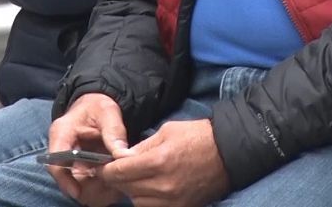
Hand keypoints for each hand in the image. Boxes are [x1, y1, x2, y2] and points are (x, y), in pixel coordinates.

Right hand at [47, 93, 131, 205]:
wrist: (97, 103)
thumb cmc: (99, 105)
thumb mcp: (108, 113)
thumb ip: (114, 132)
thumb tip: (123, 155)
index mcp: (62, 132)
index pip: (55, 162)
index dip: (64, 180)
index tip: (78, 193)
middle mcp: (61, 147)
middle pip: (65, 176)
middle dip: (83, 187)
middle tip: (106, 191)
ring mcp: (69, 157)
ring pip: (75, 181)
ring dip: (92, 188)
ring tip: (113, 187)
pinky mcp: (78, 163)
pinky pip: (85, 180)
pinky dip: (98, 185)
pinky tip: (113, 183)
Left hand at [101, 119, 229, 206]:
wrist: (229, 152)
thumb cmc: (199, 136)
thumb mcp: (167, 131)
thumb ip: (142, 147)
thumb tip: (123, 157)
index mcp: (158, 161)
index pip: (119, 172)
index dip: (106, 169)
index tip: (103, 165)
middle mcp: (163, 185)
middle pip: (126, 188)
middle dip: (118, 179)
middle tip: (117, 170)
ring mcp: (173, 200)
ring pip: (137, 202)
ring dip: (132, 191)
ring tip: (137, 178)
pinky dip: (147, 200)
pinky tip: (150, 189)